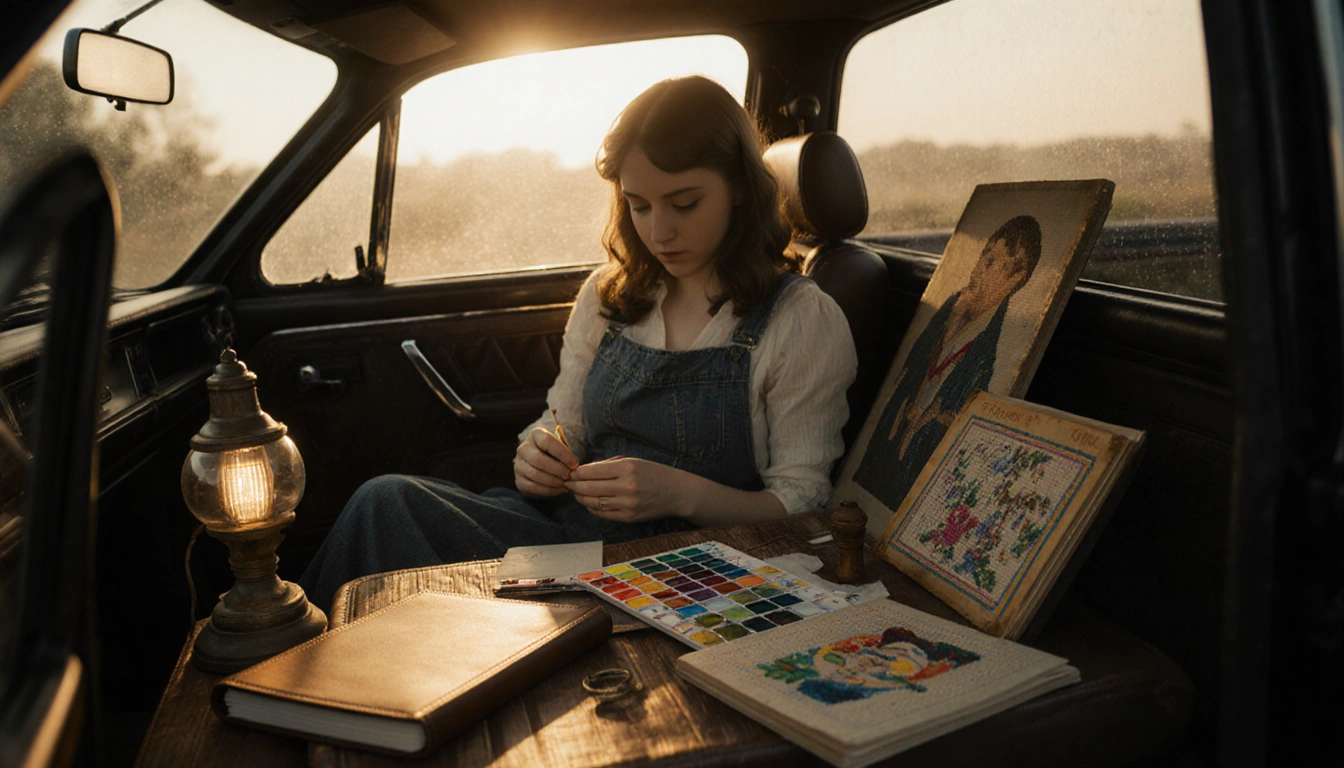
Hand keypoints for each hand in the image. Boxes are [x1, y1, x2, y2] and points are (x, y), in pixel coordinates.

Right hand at [514, 427, 577, 496]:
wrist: (542, 464)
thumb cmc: (556, 454)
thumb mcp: (562, 448)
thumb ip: (566, 454)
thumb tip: (573, 467)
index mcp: (536, 435)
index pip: (547, 441)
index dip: (562, 453)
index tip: (574, 464)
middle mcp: (523, 448)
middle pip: (539, 459)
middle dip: (557, 470)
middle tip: (569, 476)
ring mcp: (519, 465)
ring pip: (535, 474)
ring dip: (553, 481)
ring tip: (566, 484)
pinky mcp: (519, 480)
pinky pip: (532, 487)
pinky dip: (548, 490)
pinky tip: (559, 489)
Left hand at [565, 457, 685, 522]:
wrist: (676, 492)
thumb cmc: (653, 473)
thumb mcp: (633, 461)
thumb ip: (608, 465)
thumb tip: (583, 470)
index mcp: (627, 468)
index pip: (591, 471)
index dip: (577, 472)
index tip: (571, 472)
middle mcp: (626, 486)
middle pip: (588, 487)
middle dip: (574, 485)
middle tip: (568, 483)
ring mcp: (627, 504)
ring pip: (592, 502)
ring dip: (580, 497)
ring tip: (576, 492)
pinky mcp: (628, 517)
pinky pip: (602, 514)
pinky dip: (592, 508)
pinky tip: (590, 502)